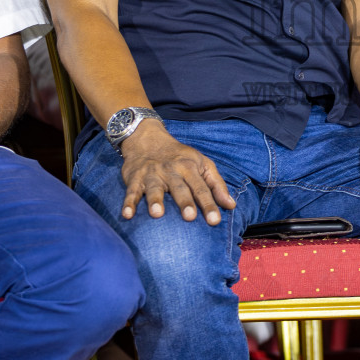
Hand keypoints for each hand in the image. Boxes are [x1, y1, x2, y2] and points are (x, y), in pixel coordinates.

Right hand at [119, 121, 235, 223]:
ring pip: (154, 189)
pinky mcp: (135, 179)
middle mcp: (171, 171)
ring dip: (155, 201)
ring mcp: (152, 175)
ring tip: (157, 214)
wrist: (147, 139)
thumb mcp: (202, 164)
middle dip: (184, 202)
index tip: (215, 221)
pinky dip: (128, 203)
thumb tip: (231, 206)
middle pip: (179, 188)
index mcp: (190, 167)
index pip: (201, 187)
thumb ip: (216, 184)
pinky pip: (131, 192)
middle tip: (189, 217)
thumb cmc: (180, 157)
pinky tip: (127, 215)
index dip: (209, 204)